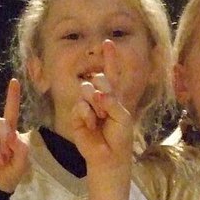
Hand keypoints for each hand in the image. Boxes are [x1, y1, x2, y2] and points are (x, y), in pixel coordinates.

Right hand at [0, 78, 28, 191]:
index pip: (11, 114)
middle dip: (6, 139)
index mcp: (9, 135)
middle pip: (2, 122)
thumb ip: (22, 149)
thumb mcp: (21, 164)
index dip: (12, 98)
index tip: (14, 81)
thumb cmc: (7, 176)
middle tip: (7, 156)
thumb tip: (13, 136)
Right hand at [70, 40, 134, 173]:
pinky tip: (91, 124)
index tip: (108, 43)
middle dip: (103, 90)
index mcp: (113, 96)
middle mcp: (99, 98)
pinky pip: (79, 106)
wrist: (109, 156)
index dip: (110, 58)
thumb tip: (96, 93)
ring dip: (96, 104)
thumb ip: (112, 101)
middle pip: (97, 78)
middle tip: (107, 110)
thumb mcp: (122, 117)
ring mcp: (86, 105)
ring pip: (86, 89)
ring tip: (101, 119)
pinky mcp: (77, 115)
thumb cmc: (120, 137)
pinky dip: (87, 114)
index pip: (111, 74)